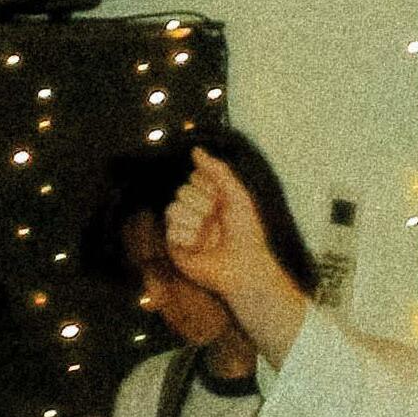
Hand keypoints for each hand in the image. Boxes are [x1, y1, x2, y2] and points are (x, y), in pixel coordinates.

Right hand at [165, 148, 286, 303]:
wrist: (245, 266)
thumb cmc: (247, 233)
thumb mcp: (236, 194)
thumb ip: (217, 170)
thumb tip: (195, 150)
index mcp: (210, 197)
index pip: (194, 178)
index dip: (209, 188)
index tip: (224, 202)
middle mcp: (195, 211)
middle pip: (182, 191)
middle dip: (202, 205)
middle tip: (218, 222)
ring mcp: (184, 229)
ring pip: (173, 209)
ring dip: (194, 222)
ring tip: (208, 237)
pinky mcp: (176, 247)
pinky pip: (171, 230)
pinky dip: (187, 237)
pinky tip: (198, 247)